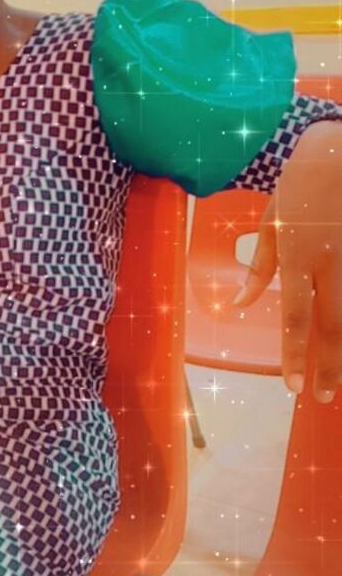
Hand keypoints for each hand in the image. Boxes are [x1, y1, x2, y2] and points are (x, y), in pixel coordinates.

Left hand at [231, 121, 341, 401]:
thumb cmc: (303, 178)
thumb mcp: (273, 218)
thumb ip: (261, 265)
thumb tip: (244, 303)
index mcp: (300, 254)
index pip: (294, 318)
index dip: (294, 356)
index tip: (292, 386)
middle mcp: (332, 261)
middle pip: (333, 326)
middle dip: (330, 368)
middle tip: (325, 397)